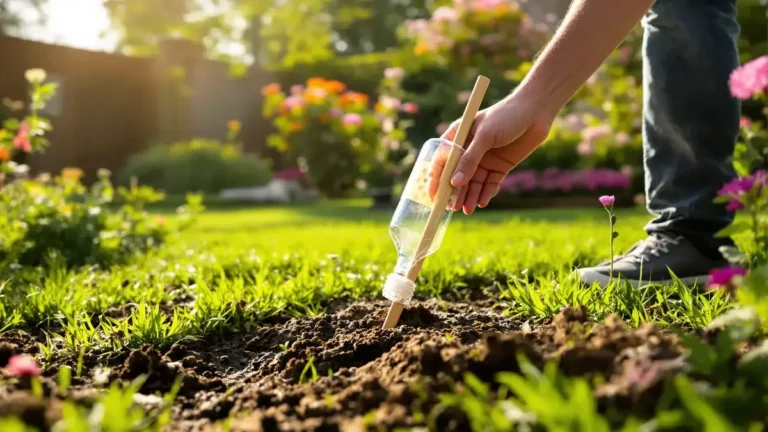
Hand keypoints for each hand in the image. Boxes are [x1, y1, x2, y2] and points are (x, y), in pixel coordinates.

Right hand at [429, 94, 554, 213]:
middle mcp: (469, 149)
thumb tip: (455, 183)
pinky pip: (490, 183)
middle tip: (452, 208)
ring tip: (468, 209)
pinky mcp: (500, 166)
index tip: (434, 195)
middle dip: (455, 191)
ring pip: (474, 182)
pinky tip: (482, 202)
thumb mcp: (485, 136)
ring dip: (470, 196)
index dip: (437, 177)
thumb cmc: (506, 115)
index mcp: (459, 136)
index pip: (443, 160)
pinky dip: (486, 193)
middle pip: (458, 175)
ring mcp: (484, 159)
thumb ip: (470, 160)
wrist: (536, 111)